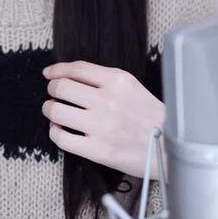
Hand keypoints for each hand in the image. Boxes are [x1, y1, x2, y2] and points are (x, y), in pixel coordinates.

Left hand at [41, 60, 166, 179]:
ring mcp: (101, 126)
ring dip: (49, 109)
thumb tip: (67, 75)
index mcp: (117, 80)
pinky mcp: (98, 150)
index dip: (57, 70)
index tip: (48, 74)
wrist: (169, 149)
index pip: (76, 69)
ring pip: (56, 110)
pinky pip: (61, 137)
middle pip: (61, 87)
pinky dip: (54, 131)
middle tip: (53, 94)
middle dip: (52, 89)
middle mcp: (107, 100)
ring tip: (54, 112)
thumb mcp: (131, 86)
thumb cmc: (148, 116)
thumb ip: (102, 78)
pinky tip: (60, 129)